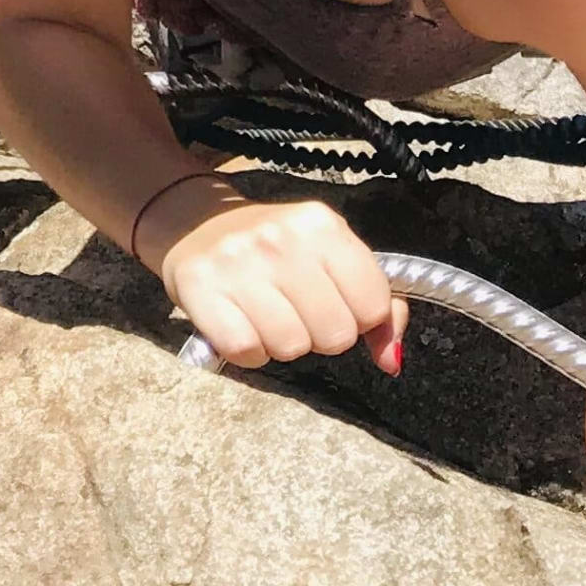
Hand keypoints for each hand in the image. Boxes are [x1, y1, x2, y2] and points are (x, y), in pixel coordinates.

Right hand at [156, 192, 404, 372]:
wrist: (194, 222)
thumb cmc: (275, 249)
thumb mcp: (331, 256)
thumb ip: (376, 303)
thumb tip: (391, 362)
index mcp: (322, 224)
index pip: (373, 305)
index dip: (359, 318)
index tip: (336, 304)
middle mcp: (280, 238)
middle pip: (334, 335)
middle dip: (321, 335)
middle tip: (297, 313)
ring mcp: (237, 261)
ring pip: (290, 347)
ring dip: (282, 345)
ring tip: (267, 317)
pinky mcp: (198, 286)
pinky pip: (245, 351)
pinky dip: (248, 352)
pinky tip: (241, 326)